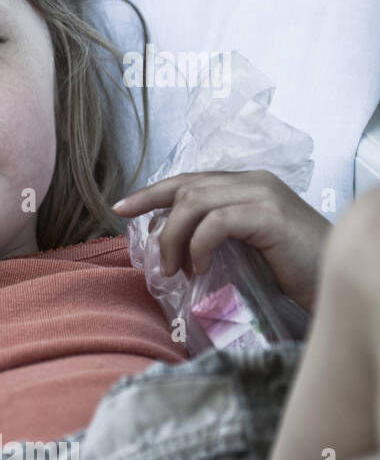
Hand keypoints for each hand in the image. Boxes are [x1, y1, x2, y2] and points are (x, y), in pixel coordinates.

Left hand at [112, 170, 331, 312]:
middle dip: (156, 217)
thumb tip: (171, 246)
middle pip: (185, 187)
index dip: (151, 192)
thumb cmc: (294, 270)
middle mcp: (253, 182)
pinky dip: (198, 245)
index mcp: (247, 185)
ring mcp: (262, 195)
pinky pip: (215, 222)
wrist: (338, 279)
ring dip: (175, 238)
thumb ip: (216, 236)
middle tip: (151, 256)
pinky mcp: (269, 215)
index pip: (189, 180)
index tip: (121, 208)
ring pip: (194, 202)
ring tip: (175, 270)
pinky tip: (199, 269)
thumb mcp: (246, 248)